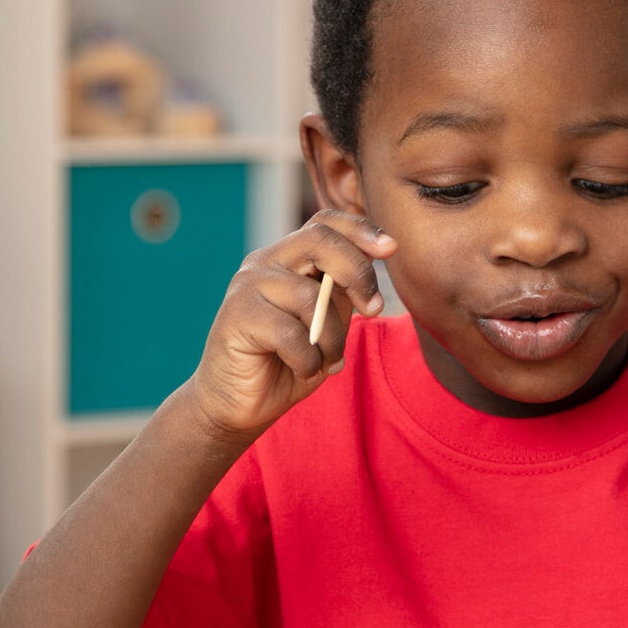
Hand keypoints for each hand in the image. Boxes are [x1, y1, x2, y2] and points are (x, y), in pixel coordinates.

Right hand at [187, 210, 395, 438]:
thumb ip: (345, 291)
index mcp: (289, 258)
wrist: (239, 404)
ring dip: (332, 339)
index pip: (325, 223)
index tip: (391, 248)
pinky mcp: (236, 317)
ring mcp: (247, 286)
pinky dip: (308, 360)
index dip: (360, 229)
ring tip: (328, 361)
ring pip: (310, 298)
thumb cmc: (289, 362)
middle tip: (374, 310)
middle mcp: (265, 262)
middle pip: (319, 242)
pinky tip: (302, 370)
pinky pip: (291, 334)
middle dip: (358, 274)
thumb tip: (377, 256)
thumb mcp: (329, 322)